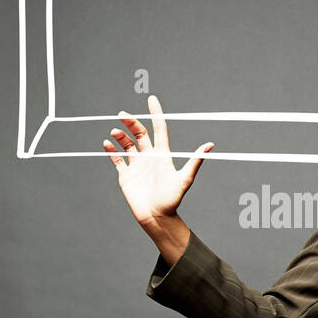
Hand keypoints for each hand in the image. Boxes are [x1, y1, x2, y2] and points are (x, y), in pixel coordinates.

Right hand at [102, 94, 214, 228]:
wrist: (156, 217)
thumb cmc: (172, 200)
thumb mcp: (185, 179)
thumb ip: (195, 161)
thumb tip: (211, 145)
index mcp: (162, 155)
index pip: (158, 129)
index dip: (155, 114)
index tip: (152, 99)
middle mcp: (149, 157)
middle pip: (139, 133)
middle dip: (131, 122)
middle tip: (122, 115)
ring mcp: (137, 166)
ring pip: (127, 144)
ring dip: (120, 136)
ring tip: (114, 133)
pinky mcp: (126, 176)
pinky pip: (117, 160)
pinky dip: (111, 151)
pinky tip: (107, 144)